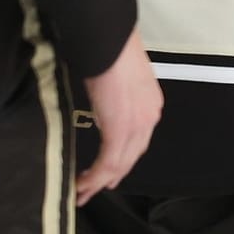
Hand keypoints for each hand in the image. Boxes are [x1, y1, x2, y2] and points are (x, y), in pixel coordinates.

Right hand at [74, 29, 162, 203]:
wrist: (110, 41)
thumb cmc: (110, 51)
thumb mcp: (119, 80)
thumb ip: (116, 98)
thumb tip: (105, 104)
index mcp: (151, 104)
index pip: (138, 142)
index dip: (123, 161)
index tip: (108, 173)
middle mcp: (149, 117)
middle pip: (131, 157)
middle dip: (110, 177)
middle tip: (92, 189)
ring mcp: (137, 124)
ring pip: (119, 165)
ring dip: (99, 182)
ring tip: (82, 192)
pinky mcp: (120, 129)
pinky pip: (108, 162)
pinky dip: (95, 176)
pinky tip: (83, 182)